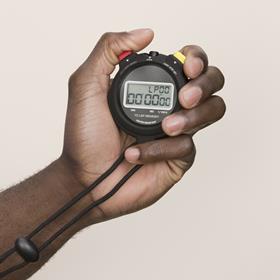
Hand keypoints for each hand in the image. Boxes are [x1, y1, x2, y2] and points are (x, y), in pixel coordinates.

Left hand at [61, 28, 224, 222]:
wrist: (86, 178)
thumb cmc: (84, 137)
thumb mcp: (86, 85)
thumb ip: (109, 50)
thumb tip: (145, 34)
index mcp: (152, 86)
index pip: (188, 63)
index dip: (196, 59)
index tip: (187, 66)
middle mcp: (169, 106)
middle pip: (211, 84)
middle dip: (204, 85)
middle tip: (185, 97)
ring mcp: (177, 132)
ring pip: (212, 112)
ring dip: (192, 117)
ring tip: (165, 126)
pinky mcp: (179, 157)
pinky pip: (187, 147)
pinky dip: (160, 149)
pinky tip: (136, 154)